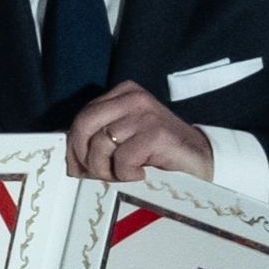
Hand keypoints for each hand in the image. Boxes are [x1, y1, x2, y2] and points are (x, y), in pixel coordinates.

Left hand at [65, 81, 214, 182]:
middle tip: (100, 174)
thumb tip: (69, 162)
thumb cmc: (157, 154)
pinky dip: (127, 174)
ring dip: (107, 170)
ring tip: (125, 174)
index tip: (79, 168)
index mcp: (122, 94)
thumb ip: (98, 141)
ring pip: (101, 144)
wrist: (199, 160)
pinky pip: (123, 158)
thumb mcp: (124, 140)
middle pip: (84, 125)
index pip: (82, 118)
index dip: (74, 147)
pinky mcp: (157, 132)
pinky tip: (141, 173)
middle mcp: (133, 98)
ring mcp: (146, 113)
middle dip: (84, 156)